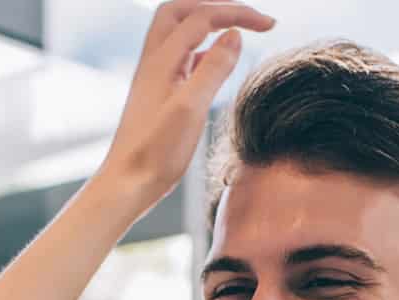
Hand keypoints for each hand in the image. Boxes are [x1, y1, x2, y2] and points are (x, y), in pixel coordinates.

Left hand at [95, 1, 275, 211]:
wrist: (127, 184)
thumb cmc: (155, 153)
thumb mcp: (190, 108)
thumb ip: (213, 68)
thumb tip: (234, 34)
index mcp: (162, 60)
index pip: (203, 17)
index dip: (237, 14)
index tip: (271, 25)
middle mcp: (154, 62)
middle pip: (182, 10)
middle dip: (216, 7)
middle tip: (248, 18)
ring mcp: (154, 77)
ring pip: (179, 32)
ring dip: (207, 24)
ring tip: (237, 33)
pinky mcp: (158, 94)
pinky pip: (180, 57)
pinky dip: (202, 50)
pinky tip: (216, 64)